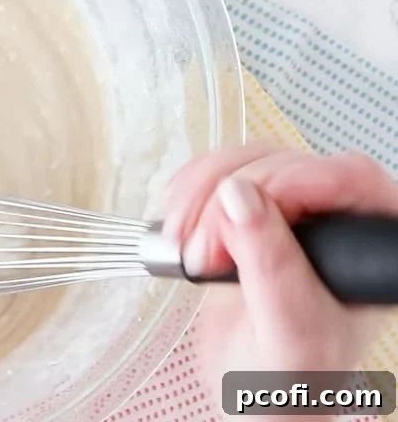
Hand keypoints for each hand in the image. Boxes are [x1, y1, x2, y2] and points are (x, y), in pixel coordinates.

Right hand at [163, 143, 397, 420]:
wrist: (250, 390)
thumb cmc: (290, 377)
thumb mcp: (288, 327)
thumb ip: (271, 265)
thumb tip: (239, 198)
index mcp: (373, 244)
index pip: (345, 177)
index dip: (287, 183)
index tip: (238, 211)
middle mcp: (338, 218)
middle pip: (284, 164)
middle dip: (227, 201)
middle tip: (204, 250)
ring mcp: (293, 210)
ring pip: (245, 162)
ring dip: (200, 196)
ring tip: (188, 248)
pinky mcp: (249, 209)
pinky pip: (216, 173)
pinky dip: (188, 193)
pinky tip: (179, 227)